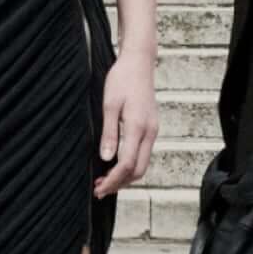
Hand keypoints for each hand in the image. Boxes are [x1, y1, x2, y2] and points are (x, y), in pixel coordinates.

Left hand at [93, 51, 159, 198]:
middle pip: (139, 170)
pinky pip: (143, 154)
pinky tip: (115, 164)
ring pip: (142, 164)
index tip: (99, 188)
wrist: (139, 63)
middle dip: (120, 184)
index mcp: (138, 127)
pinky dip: (130, 165)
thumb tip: (106, 158)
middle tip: (100, 190)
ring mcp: (153, 131)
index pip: (128, 164)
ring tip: (104, 180)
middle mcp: (150, 132)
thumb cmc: (122, 80)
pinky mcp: (151, 128)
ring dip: (125, 176)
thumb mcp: (110, 105)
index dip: (113, 180)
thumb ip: (109, 133)